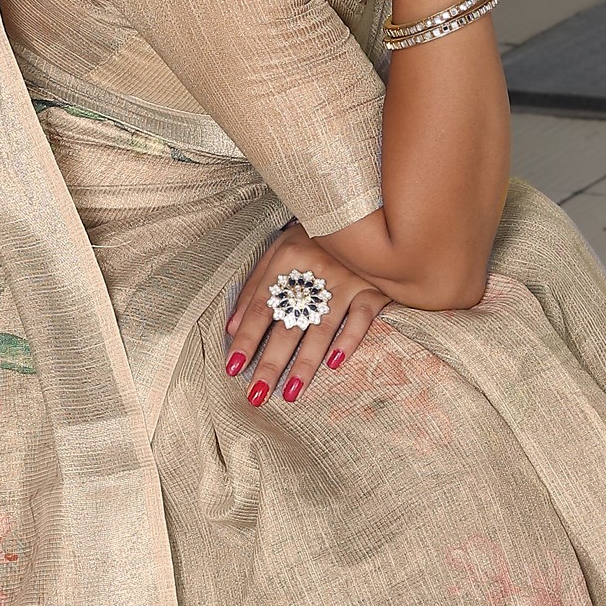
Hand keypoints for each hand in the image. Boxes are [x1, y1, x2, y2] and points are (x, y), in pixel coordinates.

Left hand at [223, 225, 391, 409]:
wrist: (364, 210)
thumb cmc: (315, 237)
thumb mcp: (279, 250)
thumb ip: (254, 287)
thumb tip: (231, 328)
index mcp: (286, 259)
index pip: (261, 306)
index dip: (246, 338)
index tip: (233, 368)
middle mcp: (314, 270)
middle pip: (288, 324)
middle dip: (271, 363)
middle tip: (257, 395)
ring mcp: (346, 280)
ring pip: (322, 328)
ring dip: (305, 363)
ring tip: (290, 392)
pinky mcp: (374, 286)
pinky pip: (362, 318)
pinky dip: (349, 340)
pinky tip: (334, 364)